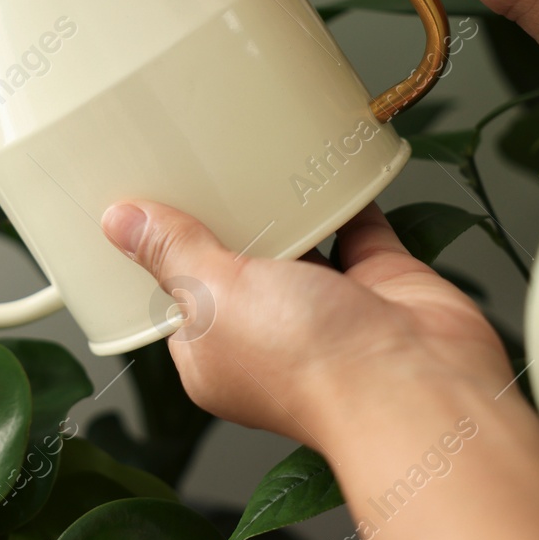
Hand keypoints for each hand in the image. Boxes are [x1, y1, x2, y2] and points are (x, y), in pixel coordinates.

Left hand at [100, 199, 508, 444]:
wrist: (418, 386)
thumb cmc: (313, 368)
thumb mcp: (215, 297)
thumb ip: (173, 253)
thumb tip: (120, 222)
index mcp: (217, 354)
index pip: (178, 300)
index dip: (163, 257)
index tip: (149, 206)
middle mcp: (272, 335)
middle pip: (239, 266)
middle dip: (224, 222)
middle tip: (200, 164)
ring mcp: (328, 308)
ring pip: (298, 243)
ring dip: (282, 207)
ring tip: (254, 154)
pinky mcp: (379, 280)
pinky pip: (357, 226)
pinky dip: (343, 196)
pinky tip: (323, 159)